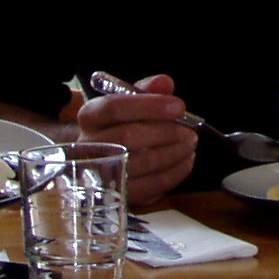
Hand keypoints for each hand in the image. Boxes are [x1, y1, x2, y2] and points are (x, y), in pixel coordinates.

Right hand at [76, 72, 196, 209]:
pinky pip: (148, 186)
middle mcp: (88, 145)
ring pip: (139, 163)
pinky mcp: (117, 195)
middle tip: (190, 131)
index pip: (115, 107)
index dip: (150, 106)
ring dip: (173, 154)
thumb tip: (164, 83)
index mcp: (90, 116)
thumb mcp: (130, 103)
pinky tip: (185, 162)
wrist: (104, 158)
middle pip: (127, 137)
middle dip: (166, 133)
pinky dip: (173, 174)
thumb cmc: (120, 126)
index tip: (179, 106)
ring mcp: (100, 173)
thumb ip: (147, 90)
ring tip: (190, 144)